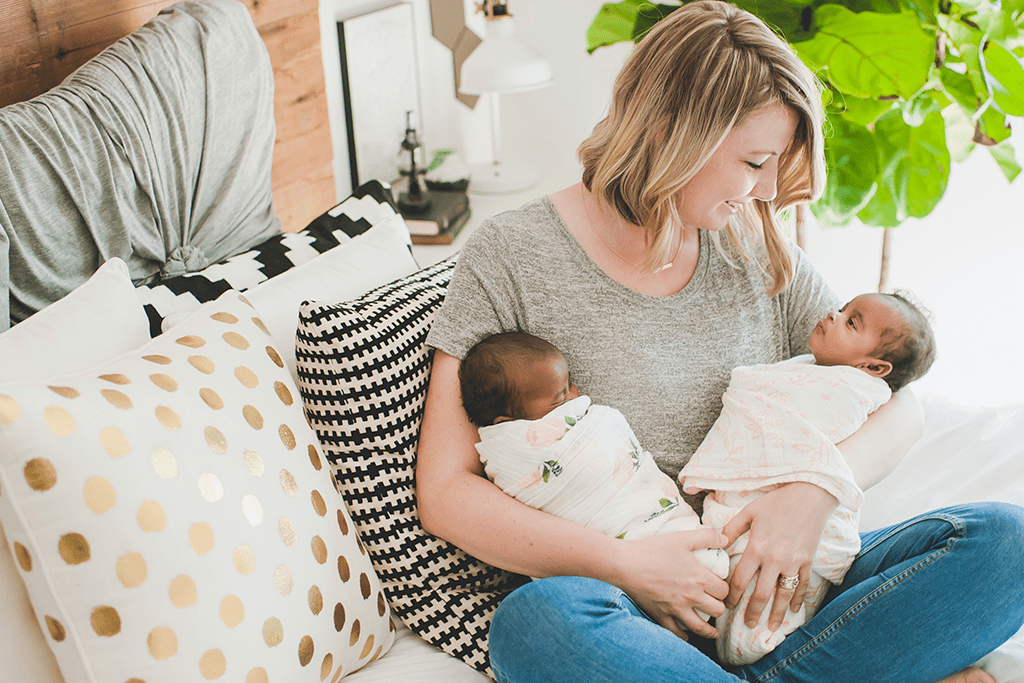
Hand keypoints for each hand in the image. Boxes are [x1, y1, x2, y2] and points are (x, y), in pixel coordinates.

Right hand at [613, 528, 729, 639]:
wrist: (625, 563)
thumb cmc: (653, 549)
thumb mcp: (682, 537)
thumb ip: (706, 536)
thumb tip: (725, 539)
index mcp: (699, 578)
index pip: (724, 591)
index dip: (726, 589)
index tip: (722, 588)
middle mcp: (691, 596)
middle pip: (717, 610)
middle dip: (720, 607)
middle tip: (717, 604)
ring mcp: (676, 609)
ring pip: (701, 627)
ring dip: (710, 630)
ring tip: (713, 631)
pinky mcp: (661, 615)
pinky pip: (676, 633)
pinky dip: (684, 636)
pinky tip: (687, 635)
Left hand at [722, 482, 837, 629]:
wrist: (809, 495)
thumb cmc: (776, 502)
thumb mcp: (749, 511)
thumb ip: (732, 528)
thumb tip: (718, 540)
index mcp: (756, 548)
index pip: (741, 579)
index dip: (732, 595)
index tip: (727, 605)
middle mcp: (774, 559)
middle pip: (761, 594)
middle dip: (753, 612)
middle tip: (748, 625)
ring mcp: (793, 562)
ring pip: (784, 595)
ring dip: (777, 614)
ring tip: (771, 628)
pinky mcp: (808, 561)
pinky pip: (803, 585)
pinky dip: (799, 599)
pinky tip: (795, 610)